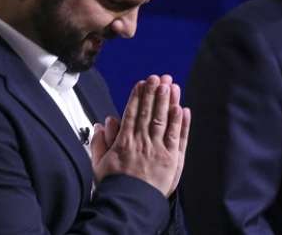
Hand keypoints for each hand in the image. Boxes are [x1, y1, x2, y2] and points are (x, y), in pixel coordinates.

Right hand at [91, 75, 190, 196]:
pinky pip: (176, 136)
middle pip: (149, 111)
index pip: (132, 112)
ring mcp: (157, 149)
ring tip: (170, 85)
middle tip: (159, 77)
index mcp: (124, 141)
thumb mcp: (99, 164)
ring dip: (167, 101)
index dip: (138, 96)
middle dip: (154, 92)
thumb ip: (99, 143)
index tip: (142, 82)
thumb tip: (101, 124)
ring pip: (163, 119)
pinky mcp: (171, 159)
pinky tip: (182, 109)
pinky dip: (179, 122)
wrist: (129, 204)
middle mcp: (141, 141)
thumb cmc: (115, 187)